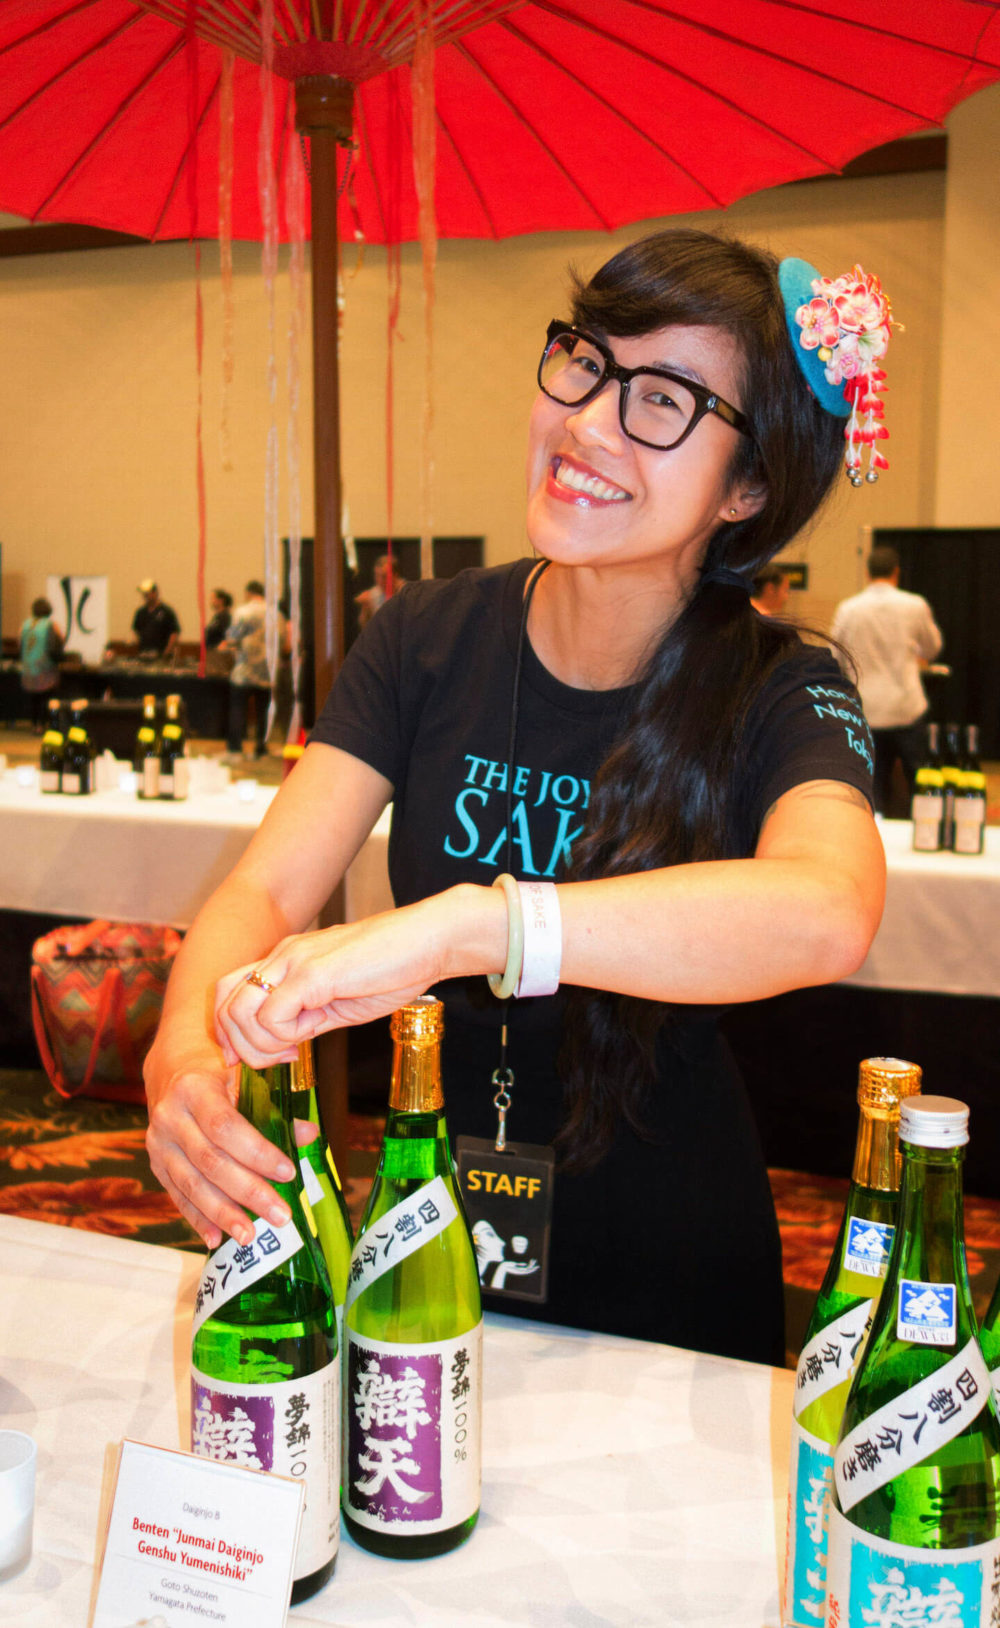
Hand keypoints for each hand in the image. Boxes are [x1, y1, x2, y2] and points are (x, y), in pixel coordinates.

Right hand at [144, 1042, 295, 1250]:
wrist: (170, 1070)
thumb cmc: (217, 1071)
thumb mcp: (244, 1075)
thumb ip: (275, 1105)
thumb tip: (307, 1135)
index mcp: (193, 1088)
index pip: (226, 1126)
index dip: (257, 1152)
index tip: (288, 1172)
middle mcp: (170, 1117)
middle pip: (211, 1162)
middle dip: (248, 1192)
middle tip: (281, 1215)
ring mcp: (158, 1144)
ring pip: (192, 1185)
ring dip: (223, 1214)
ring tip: (251, 1236)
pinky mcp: (155, 1165)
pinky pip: (177, 1196)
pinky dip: (197, 1219)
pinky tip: (216, 1239)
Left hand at [213, 899, 456, 1068]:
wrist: (429, 941)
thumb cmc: (394, 968)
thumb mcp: (338, 999)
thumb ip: (307, 1016)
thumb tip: (284, 1044)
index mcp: (286, 960)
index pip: (227, 993)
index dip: (234, 1032)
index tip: (268, 1056)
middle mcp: (282, 956)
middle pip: (223, 1003)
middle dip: (242, 1046)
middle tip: (279, 1059)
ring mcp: (293, 962)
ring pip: (238, 1013)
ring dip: (261, 1045)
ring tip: (295, 1050)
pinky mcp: (312, 974)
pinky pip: (271, 1017)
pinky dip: (283, 1039)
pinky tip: (309, 1039)